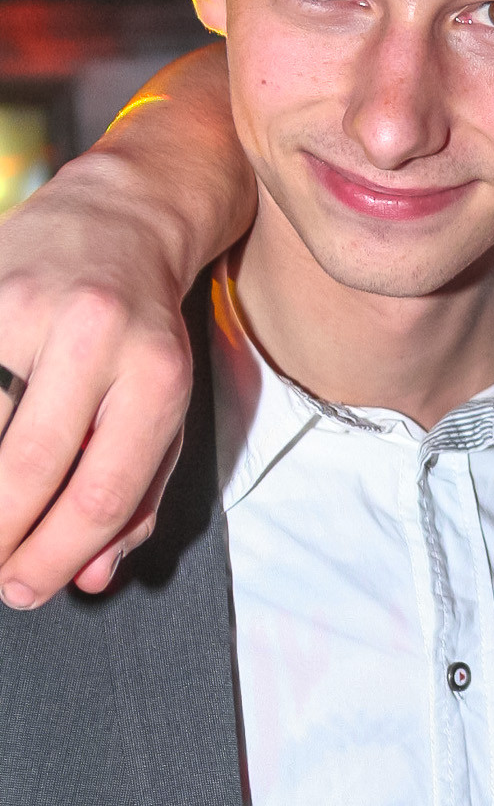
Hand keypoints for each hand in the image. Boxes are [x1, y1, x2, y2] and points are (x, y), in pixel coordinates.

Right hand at [0, 148, 193, 604]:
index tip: (26, 589)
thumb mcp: (166, 414)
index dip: (55, 555)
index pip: (101, 491)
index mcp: (156, 376)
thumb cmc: (144, 335)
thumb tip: (91, 575)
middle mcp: (95, 336)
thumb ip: (136, 500)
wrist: (123, 216)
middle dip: (2, 536)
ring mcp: (26, 306)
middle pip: (32, 464)